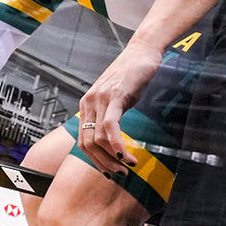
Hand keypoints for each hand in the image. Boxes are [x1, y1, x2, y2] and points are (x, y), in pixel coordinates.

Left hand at [77, 44, 160, 173]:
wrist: (143, 50)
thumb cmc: (132, 75)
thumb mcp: (116, 99)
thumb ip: (110, 116)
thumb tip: (112, 139)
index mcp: (87, 105)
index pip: (82, 142)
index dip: (95, 161)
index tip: (110, 171)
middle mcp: (88, 103)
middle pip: (86, 144)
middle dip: (102, 164)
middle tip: (119, 175)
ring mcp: (100, 99)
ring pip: (97, 139)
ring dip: (112, 158)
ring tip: (128, 166)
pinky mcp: (114, 96)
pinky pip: (110, 127)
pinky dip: (117, 145)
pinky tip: (126, 155)